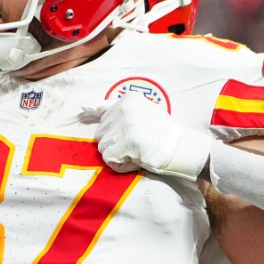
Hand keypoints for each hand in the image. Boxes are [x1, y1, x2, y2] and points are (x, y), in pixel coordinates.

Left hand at [85, 92, 211, 180]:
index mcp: (128, 100)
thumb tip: (83, 109)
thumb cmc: (160, 133)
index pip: (103, 115)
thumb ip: (113, 109)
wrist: (181, 147)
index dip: (113, 131)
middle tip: (135, 144)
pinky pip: (109, 158)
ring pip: (102, 146)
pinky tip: (136, 159)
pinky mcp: (128, 143)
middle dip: (115, 143)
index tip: (121, 134)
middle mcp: (125, 109)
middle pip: (100, 133)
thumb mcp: (140, 112)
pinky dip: (120, 164)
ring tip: (137, 151)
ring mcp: (126, 126)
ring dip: (117, 154)